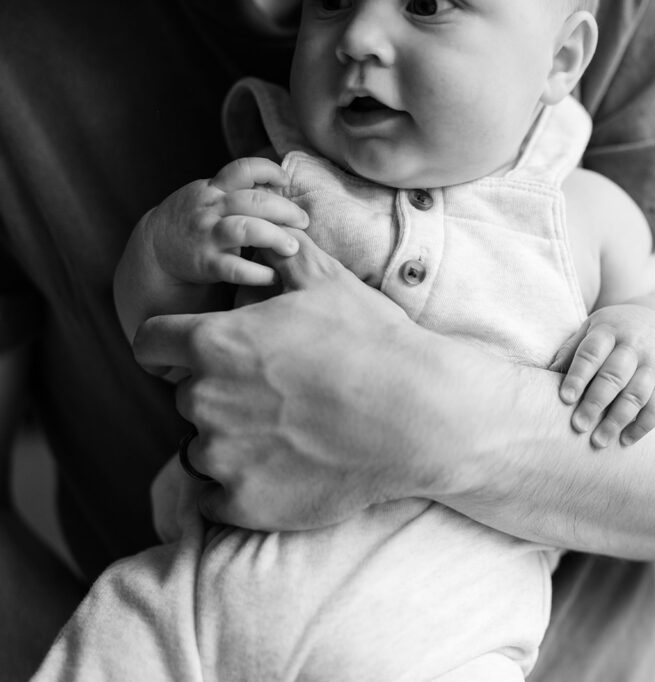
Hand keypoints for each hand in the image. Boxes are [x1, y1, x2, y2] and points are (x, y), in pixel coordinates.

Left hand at [132, 230, 451, 530]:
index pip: (151, 343)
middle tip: (274, 398)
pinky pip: (216, 501)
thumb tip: (269, 236)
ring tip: (287, 438)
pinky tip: (282, 474)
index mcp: (215, 344)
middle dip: (219, 396)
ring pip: (202, 450)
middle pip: (187, 399)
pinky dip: (239, 490)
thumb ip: (283, 257)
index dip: (170, 346)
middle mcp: (206, 400)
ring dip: (230, 444)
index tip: (192, 356)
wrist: (418, 415)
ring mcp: (223, 457)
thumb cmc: (373, 343)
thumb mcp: (328, 282)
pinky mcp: (245, 502)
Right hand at [142, 157, 308, 286]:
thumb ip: (239, 191)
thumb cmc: (196, 221)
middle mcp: (211, 208)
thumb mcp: (210, 196)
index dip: (268, 171)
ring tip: (293, 248)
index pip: (243, 168)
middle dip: (285, 210)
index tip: (285, 181)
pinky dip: (258, 273)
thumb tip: (281, 185)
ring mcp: (207, 235)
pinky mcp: (206, 263)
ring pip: (246, 229)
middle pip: (253, 201)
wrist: (156, 249)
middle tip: (303, 221)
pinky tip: (274, 276)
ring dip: (275, 237)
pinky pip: (236, 268)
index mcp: (215, 188)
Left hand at [554, 304, 654, 448]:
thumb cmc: (616, 331)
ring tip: (599, 441)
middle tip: (578, 426)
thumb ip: (571, 349)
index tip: (565, 399)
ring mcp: (654, 364)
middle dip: (595, 403)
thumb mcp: (592, 328)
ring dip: (618, 420)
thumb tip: (547, 374)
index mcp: (609, 330)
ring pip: (637, 394)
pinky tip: (625, 440)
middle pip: (615, 376)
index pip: (591, 353)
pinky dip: (643, 426)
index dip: (578, 377)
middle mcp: (634, 345)